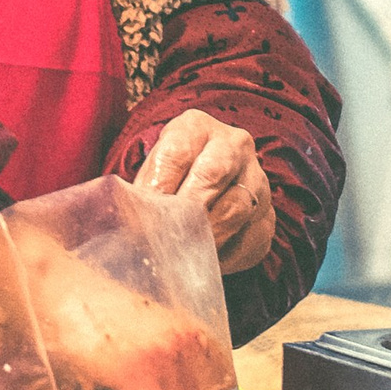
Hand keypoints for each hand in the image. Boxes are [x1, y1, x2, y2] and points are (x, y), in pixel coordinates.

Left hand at [134, 111, 277, 275]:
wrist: (204, 186)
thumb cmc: (167, 179)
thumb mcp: (150, 172)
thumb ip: (139, 191)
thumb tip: (123, 221)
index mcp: (196, 127)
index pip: (176, 152)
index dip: (157, 187)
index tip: (141, 216)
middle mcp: (234, 145)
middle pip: (212, 173)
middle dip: (184, 210)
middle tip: (164, 238)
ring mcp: (257, 180)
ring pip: (237, 208)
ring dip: (205, 237)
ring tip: (180, 255)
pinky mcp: (268, 216)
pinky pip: (252, 239)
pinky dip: (226, 256)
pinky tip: (203, 262)